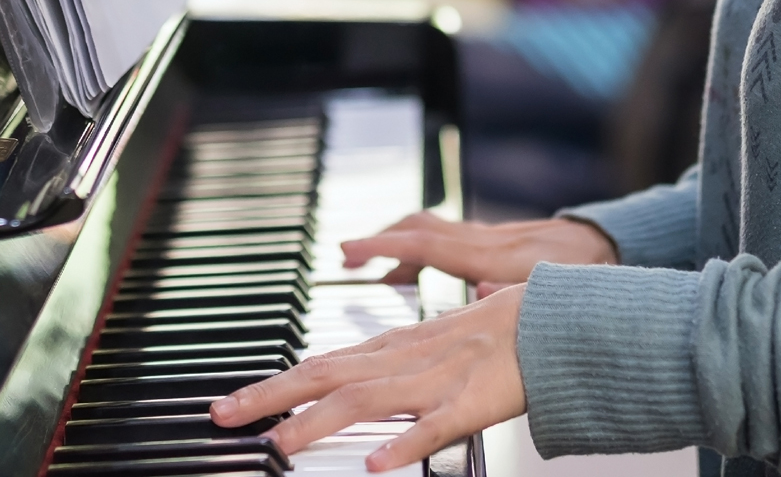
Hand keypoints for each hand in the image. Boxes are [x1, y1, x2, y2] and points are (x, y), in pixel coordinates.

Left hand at [209, 283, 529, 470]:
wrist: (556, 319)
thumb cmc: (495, 333)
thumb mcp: (428, 344)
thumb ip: (387, 361)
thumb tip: (345, 377)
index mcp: (390, 349)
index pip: (317, 365)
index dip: (271, 384)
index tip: (232, 403)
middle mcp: (402, 361)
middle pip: (323, 377)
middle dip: (268, 397)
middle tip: (224, 415)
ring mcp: (436, 381)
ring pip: (365, 401)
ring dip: (317, 423)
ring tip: (279, 443)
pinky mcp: (472, 403)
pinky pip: (434, 427)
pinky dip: (404, 443)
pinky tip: (377, 464)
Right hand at [342, 212, 617, 294]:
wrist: (611, 246)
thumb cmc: (589, 276)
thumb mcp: (557, 293)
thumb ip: (514, 294)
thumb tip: (477, 292)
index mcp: (493, 256)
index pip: (426, 246)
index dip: (384, 247)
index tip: (351, 251)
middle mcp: (483, 241)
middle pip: (418, 229)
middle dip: (378, 239)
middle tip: (346, 256)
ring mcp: (486, 239)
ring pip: (427, 229)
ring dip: (394, 241)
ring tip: (367, 264)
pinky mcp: (490, 242)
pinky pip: (442, 238)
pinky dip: (416, 249)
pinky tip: (410, 269)